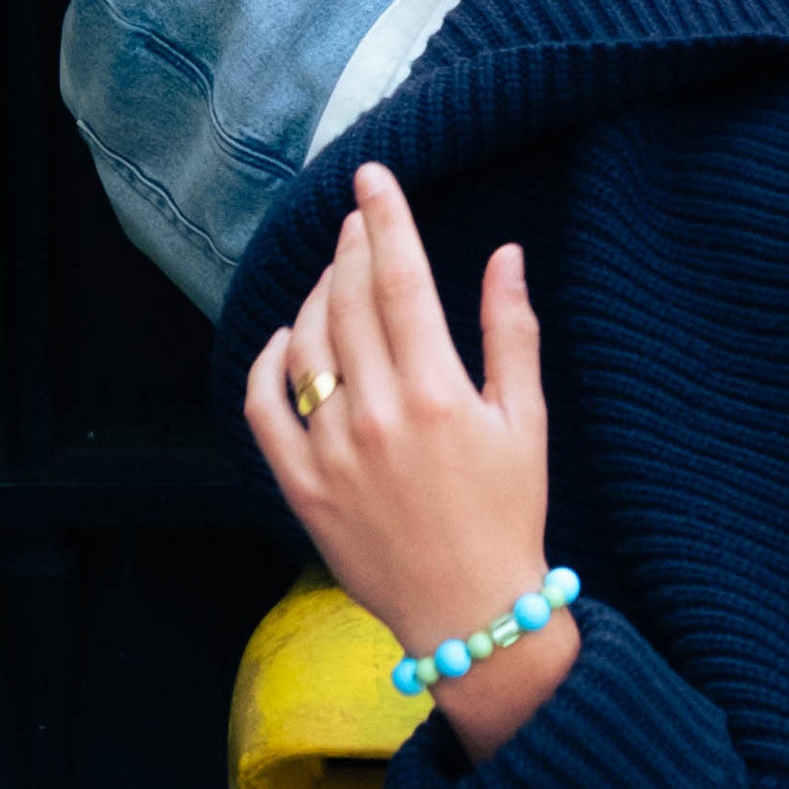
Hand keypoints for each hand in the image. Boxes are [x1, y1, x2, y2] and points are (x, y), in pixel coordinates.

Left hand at [239, 164, 580, 755]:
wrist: (469, 611)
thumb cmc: (508, 514)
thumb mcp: (526, 420)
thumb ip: (512, 332)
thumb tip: (506, 256)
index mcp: (438, 394)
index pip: (402, 280)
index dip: (385, 219)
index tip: (372, 177)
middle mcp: (378, 415)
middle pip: (350, 301)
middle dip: (352, 246)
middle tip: (358, 217)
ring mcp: (332, 451)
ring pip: (306, 344)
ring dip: (316, 295)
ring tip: (336, 275)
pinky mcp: (301, 485)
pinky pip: (262, 408)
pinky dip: (266, 362)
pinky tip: (285, 339)